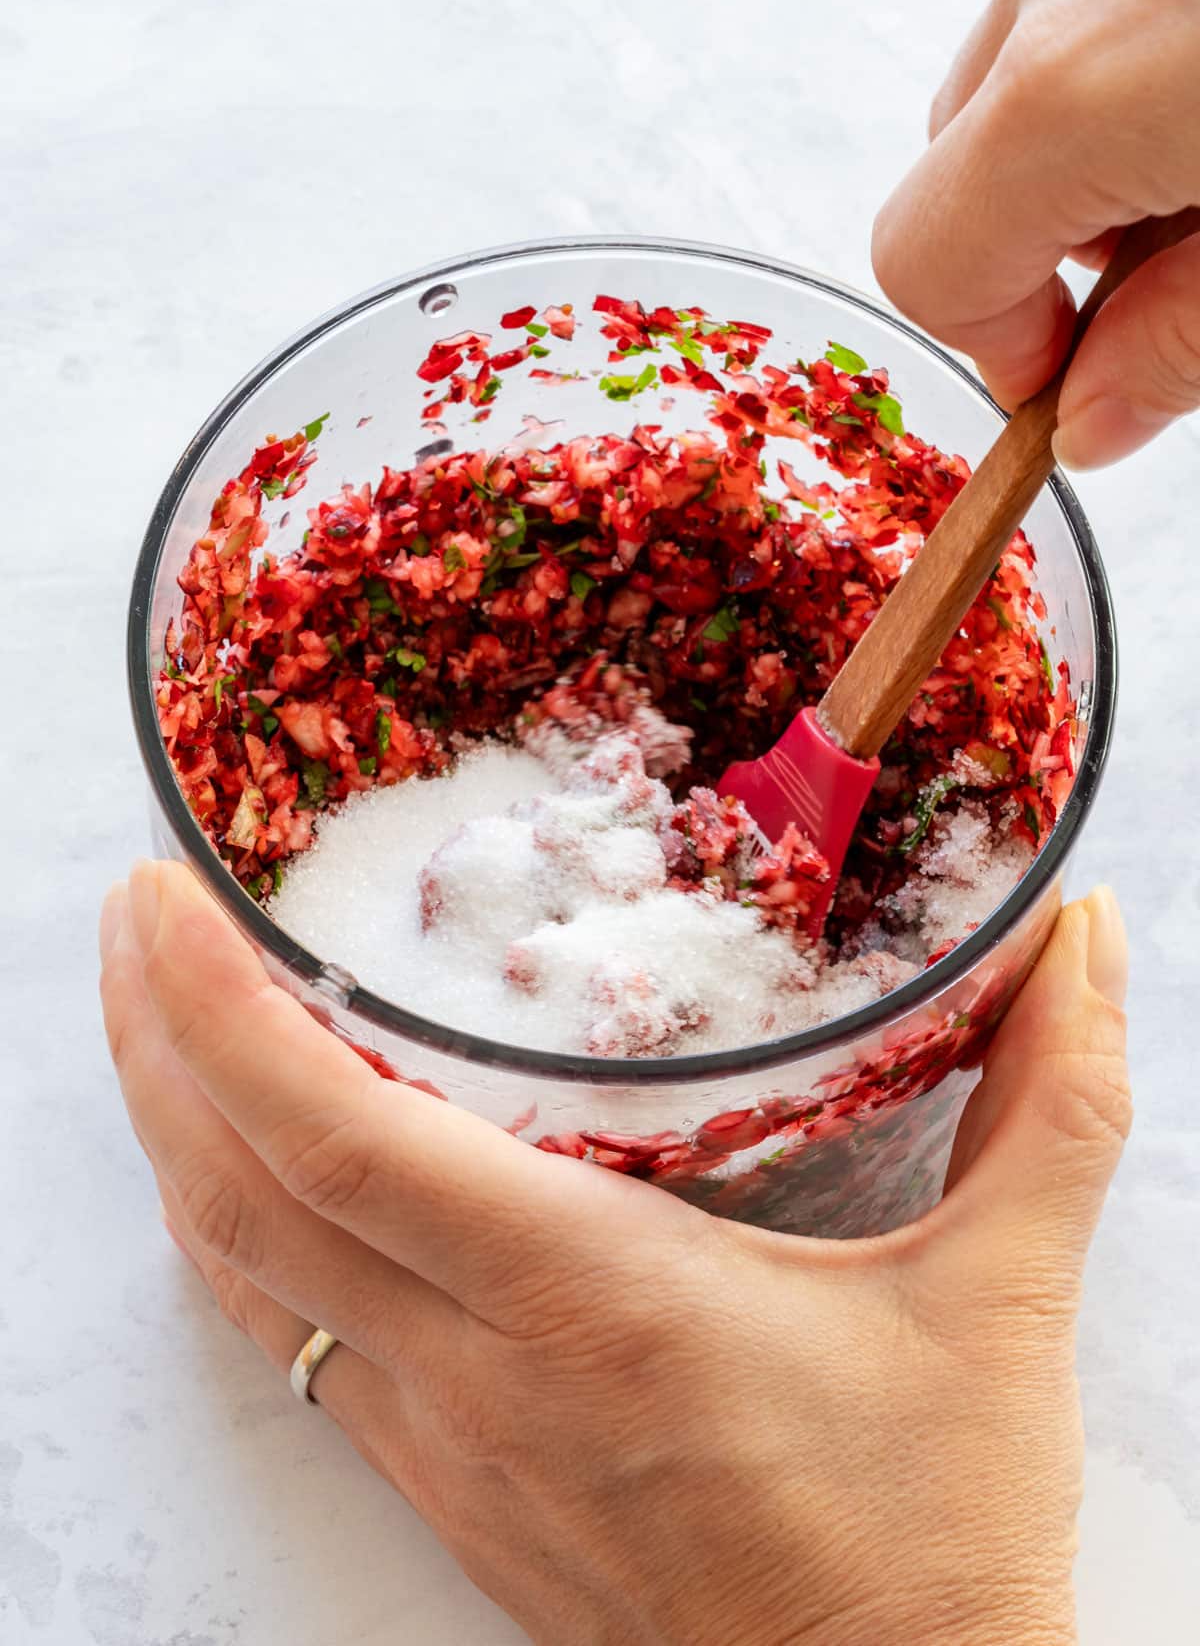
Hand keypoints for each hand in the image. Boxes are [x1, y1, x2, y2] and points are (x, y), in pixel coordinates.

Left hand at [101, 862, 1129, 1645]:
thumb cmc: (929, 1551)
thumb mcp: (1003, 1307)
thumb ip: (1051, 1102)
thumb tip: (1087, 939)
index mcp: (584, 1301)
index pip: (334, 1137)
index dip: (219, 1012)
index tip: (162, 899)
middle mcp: (476, 1372)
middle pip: (238, 1194)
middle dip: (153, 1041)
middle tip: (126, 911)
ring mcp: (442, 1443)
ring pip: (242, 1274)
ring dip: (171, 1133)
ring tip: (149, 1014)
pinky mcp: (446, 1490)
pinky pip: (291, 1339)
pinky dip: (235, 1232)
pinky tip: (241, 1177)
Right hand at [872, 0, 1199, 470]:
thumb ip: (1177, 351)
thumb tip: (1090, 420)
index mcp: (1077, 80)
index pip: (924, 263)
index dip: (991, 347)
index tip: (1077, 381)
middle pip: (955, 174)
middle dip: (1048, 256)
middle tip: (1181, 275)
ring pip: (1011, 97)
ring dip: (1086, 170)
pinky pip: (1076, 17)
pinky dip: (1125, 86)